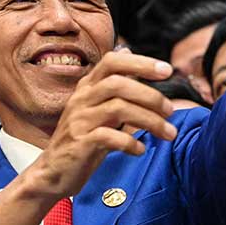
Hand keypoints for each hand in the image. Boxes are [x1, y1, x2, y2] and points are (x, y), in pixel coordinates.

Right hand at [0, 50, 176, 224]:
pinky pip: (109, 136)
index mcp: (87, 88)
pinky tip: (141, 150)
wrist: (53, 173)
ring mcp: (79, 120)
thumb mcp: (99, 109)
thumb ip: (115, 86)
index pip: (112, 62)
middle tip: (171, 111)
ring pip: (118, 108)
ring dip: (149, 120)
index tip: (167, 71)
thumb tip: (128, 52)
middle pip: (118, 84)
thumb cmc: (83, 140)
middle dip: (150, 95)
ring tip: (167, 134)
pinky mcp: (79, 142)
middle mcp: (81, 99)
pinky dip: (130, 142)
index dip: (141, 62)